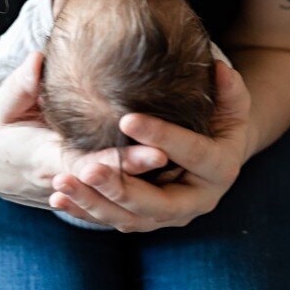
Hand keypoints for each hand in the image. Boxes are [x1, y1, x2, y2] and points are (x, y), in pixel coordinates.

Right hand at [0, 50, 168, 209]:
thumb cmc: (6, 129)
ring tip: (174, 159)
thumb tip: (38, 58)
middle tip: (165, 154)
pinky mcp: (91, 187)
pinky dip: (143, 182)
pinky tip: (173, 165)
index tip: (138, 150)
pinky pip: (117, 189)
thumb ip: (21, 85)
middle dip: (135, 168)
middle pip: (106, 178)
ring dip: (144, 178)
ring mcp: (81, 186)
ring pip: (115, 188)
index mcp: (44, 159)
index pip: (82, 163)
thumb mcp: (5, 106)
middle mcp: (67, 177)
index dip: (110, 161)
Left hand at [49, 61, 251, 231]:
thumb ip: (229, 89)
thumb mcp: (232, 103)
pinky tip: (57, 198)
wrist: (217, 152)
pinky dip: (84, 210)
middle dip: (121, 187)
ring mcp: (170, 216)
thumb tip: (219, 69)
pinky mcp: (147, 219)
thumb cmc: (222, 119)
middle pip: (158, 204)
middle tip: (89, 168)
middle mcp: (197, 202)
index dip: (161, 135)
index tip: (127, 118)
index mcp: (220, 169)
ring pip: (130, 218)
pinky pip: (113, 219)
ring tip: (61, 183)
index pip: (191, 153)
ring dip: (93, 203)